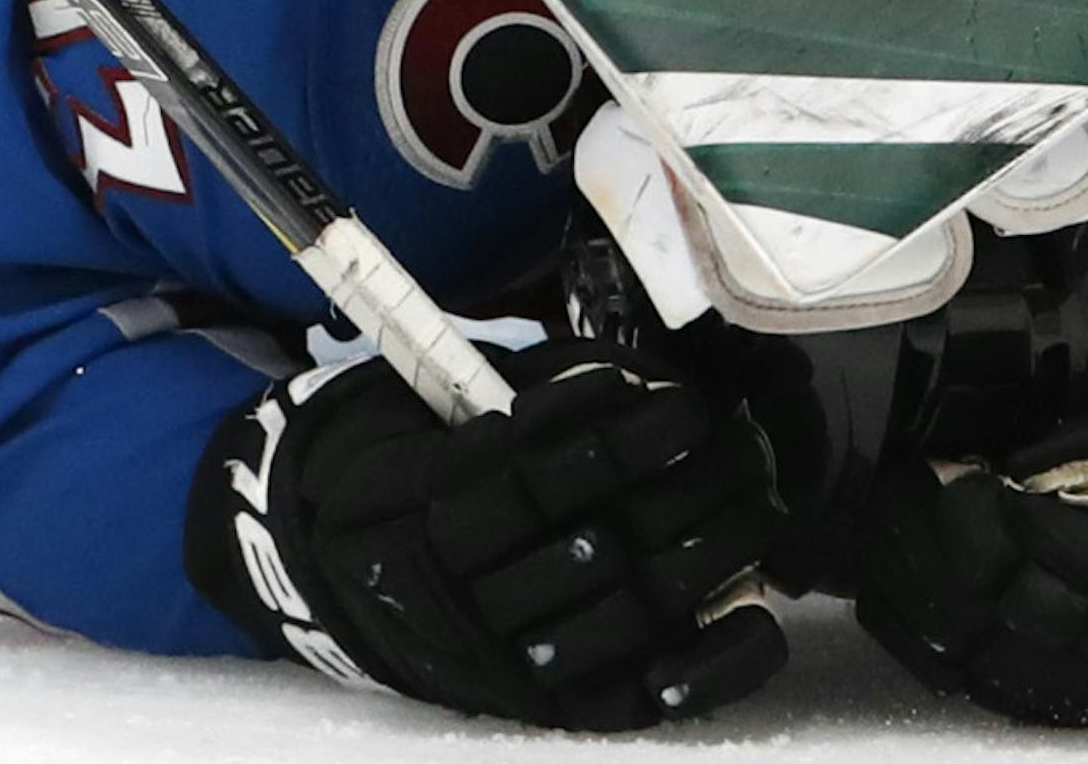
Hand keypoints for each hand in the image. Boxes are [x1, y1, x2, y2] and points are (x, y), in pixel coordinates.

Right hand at [186, 339, 786, 728]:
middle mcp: (457, 598)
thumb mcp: (427, 417)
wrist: (330, 578)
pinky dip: (702, 666)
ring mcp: (496, 661)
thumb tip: (629, 380)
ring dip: (703, 559)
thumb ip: (526, 395)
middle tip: (748, 449)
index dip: (614, 443)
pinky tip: (756, 617)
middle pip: (589, 548)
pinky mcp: (533, 706)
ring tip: (758, 505)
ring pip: (615, 617)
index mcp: (421, 512)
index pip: (532, 479)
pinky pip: (628, 698)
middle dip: (683, 495)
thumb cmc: (403, 471)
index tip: (688, 407)